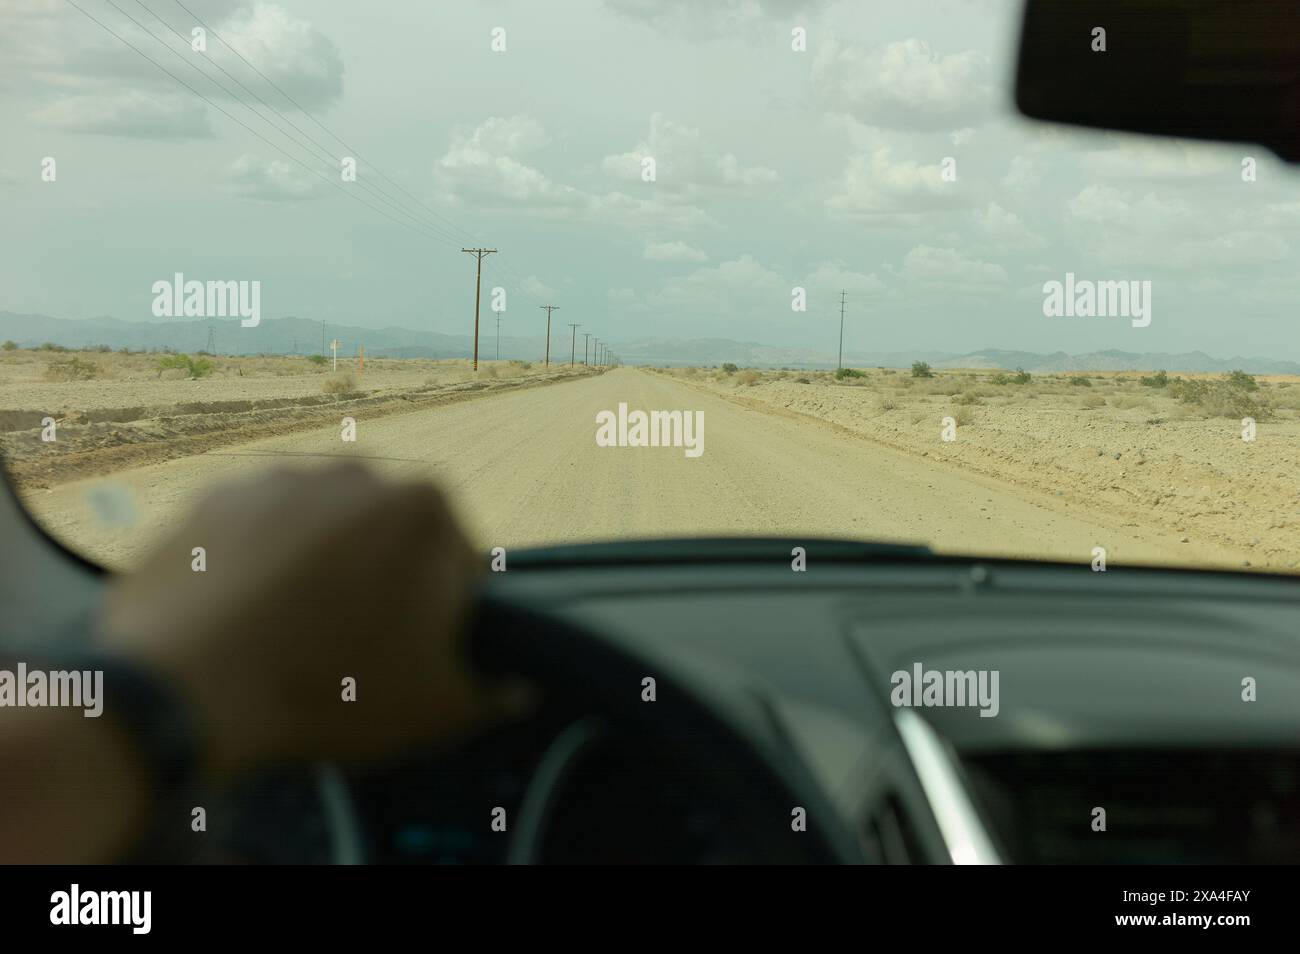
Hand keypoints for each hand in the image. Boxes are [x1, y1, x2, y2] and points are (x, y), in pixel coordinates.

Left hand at [99, 463, 533, 781]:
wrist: (186, 683)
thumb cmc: (329, 690)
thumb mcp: (434, 711)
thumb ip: (492, 697)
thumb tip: (518, 692)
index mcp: (426, 508)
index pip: (458, 565)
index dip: (442, 618)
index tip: (411, 656)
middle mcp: (357, 472)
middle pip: (388, 537)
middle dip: (381, 583)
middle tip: (352, 648)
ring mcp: (279, 477)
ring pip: (321, 530)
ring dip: (319, 569)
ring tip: (292, 635)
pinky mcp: (214, 496)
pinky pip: (255, 532)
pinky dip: (257, 564)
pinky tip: (245, 617)